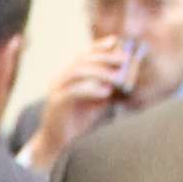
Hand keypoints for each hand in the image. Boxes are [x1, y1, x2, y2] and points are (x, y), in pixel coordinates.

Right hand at [17, 39, 137, 171]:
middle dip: (105, 57)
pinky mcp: (56, 102)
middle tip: (124, 60)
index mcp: (68, 74)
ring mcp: (57, 88)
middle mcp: (61, 77)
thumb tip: (125, 75)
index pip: (84, 54)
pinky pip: (74, 91)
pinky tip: (105, 92)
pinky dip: (91, 90)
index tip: (116, 42)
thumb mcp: (97, 100)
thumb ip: (107, 87)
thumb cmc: (78, 119)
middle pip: (83, 60)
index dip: (99, 46)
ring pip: (78, 72)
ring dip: (101, 72)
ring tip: (118, 78)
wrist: (58, 140)